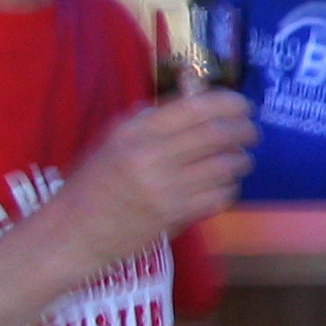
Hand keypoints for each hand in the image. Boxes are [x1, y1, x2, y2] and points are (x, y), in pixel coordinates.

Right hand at [54, 92, 255, 263]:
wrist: (74, 232)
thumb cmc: (95, 182)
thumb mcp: (117, 139)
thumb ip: (155, 116)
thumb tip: (198, 93)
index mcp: (137, 132)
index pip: (197, 107)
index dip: (230, 103)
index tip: (243, 106)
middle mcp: (152, 157)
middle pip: (219, 134)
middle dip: (245, 131)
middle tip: (251, 132)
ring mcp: (166, 188)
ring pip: (226, 166)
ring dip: (241, 160)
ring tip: (239, 159)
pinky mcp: (175, 216)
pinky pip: (221, 195)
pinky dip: (229, 187)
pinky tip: (223, 185)